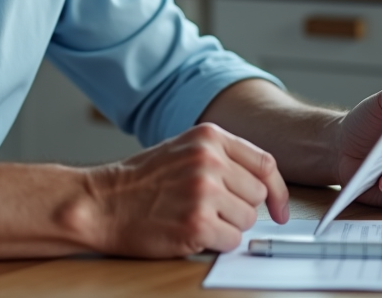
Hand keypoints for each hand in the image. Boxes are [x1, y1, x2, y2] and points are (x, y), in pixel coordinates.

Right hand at [78, 123, 288, 256]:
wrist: (101, 203)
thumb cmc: (139, 181)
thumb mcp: (182, 150)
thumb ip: (222, 158)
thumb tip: (263, 185)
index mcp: (209, 137)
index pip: (265, 164)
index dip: (277, 191)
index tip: (280, 209)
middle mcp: (210, 160)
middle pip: (257, 196)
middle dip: (239, 209)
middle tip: (211, 211)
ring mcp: (204, 192)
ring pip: (246, 221)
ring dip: (226, 227)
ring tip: (193, 218)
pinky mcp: (197, 223)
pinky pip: (231, 242)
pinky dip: (216, 243)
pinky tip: (191, 232)